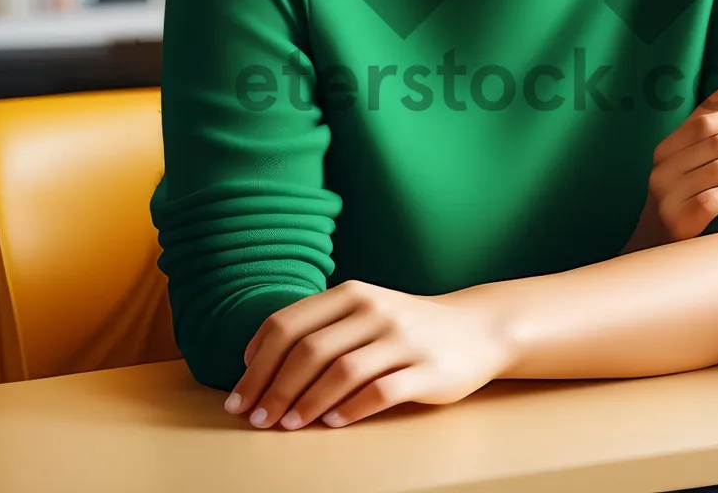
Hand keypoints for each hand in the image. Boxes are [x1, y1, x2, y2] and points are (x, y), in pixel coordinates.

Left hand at [224, 280, 513, 429]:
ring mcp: (403, 339)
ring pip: (341, 371)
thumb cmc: (407, 325)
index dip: (257, 360)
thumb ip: (321, 326)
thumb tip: (258, 362)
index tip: (240, 391)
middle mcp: (376, 310)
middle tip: (255, 418)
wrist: (477, 328)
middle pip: (309, 350)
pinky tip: (332, 424)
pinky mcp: (426, 370)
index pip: (289, 323)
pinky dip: (350, 409)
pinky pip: (381, 392)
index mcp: (353, 292)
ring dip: (305, 402)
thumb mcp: (365, 310)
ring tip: (286, 425)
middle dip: (273, 388)